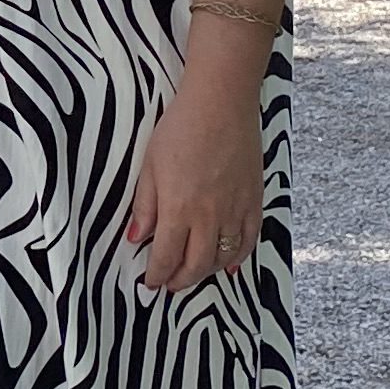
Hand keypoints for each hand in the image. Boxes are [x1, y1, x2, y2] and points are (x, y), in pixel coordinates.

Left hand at [124, 67, 265, 298]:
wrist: (221, 103)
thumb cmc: (181, 128)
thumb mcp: (149, 166)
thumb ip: (144, 206)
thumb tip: (135, 239)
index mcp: (178, 209)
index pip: (166, 257)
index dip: (156, 275)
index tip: (150, 281)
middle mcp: (209, 216)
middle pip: (196, 265)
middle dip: (180, 281)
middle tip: (169, 285)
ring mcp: (235, 210)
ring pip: (224, 257)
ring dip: (207, 272)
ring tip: (193, 274)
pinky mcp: (254, 200)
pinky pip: (250, 240)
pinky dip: (239, 257)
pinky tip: (230, 265)